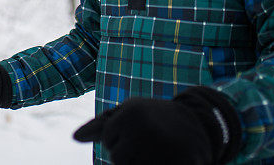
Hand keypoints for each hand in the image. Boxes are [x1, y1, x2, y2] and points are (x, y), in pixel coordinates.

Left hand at [72, 87, 240, 164]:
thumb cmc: (155, 117)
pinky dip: (153, 164)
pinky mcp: (176, 163)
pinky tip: (162, 157)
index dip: (121, 138)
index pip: (109, 141)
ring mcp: (161, 148)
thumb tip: (74, 136)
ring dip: (141, 161)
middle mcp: (145, 129)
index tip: (138, 130)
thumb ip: (100, 126)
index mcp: (131, 114)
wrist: (198, 123)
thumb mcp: (128, 114)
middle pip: (119, 159)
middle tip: (148, 141)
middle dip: (129, 153)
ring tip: (155, 150)